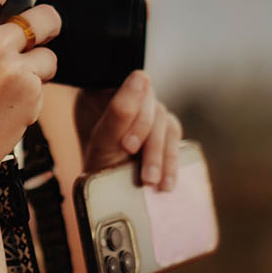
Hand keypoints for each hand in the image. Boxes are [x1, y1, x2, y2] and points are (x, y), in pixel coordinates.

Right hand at [0, 0, 60, 178]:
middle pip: (43, 15)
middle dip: (45, 21)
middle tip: (36, 31)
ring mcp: (18, 70)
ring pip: (49, 50)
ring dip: (39, 59)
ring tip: (16, 76)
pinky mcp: (34, 94)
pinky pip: (46, 78)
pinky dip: (33, 86)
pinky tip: (9, 100)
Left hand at [77, 70, 181, 190]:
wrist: (108, 196)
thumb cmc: (96, 166)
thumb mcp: (103, 142)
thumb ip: (119, 111)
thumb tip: (142, 75)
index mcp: (102, 90)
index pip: (125, 85)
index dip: (132, 112)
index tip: (128, 146)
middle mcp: (127, 96)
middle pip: (150, 104)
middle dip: (148, 141)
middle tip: (141, 170)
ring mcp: (148, 111)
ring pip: (165, 121)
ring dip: (160, 154)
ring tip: (151, 182)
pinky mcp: (164, 127)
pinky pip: (175, 136)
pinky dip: (171, 160)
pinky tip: (166, 181)